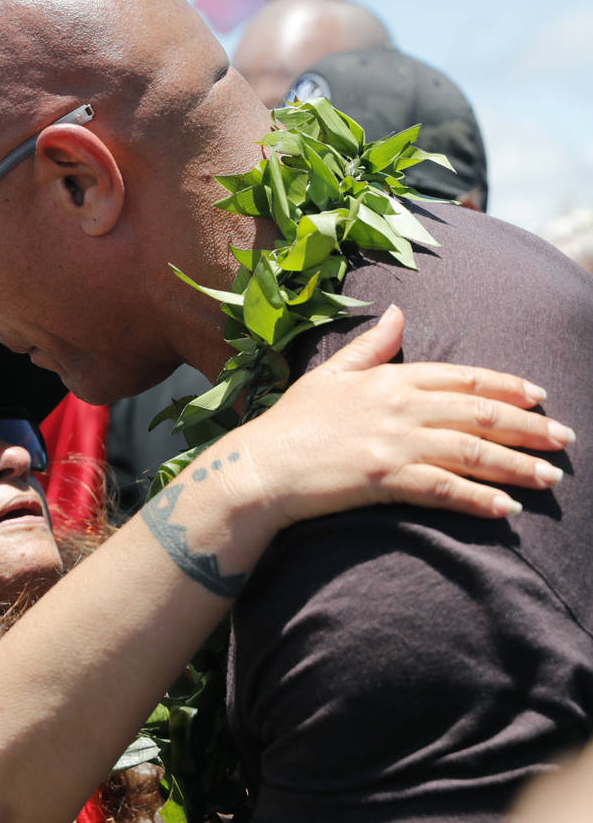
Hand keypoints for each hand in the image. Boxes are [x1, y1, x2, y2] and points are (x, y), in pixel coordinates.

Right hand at [242, 305, 573, 524]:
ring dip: (516, 465)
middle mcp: (399, 406)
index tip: (540, 397)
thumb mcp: (330, 374)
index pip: (463, 377)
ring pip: (470, 451)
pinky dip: (477, 499)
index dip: (506, 386)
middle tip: (565, 441)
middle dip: (529, 428)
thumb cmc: (291, 422)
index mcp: (389, 378)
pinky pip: (443, 489)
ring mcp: (393, 442)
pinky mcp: (383, 477)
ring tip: (550, 480)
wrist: (261, 465)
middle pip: (479, 414)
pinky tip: (506, 510)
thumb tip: (397, 311)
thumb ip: (370, 345)